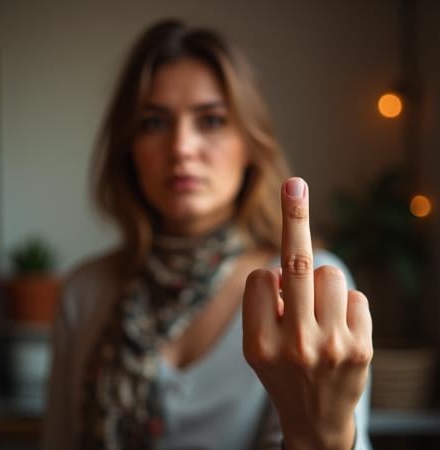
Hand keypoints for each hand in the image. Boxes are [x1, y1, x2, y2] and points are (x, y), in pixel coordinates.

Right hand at [242, 178, 372, 449]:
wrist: (315, 422)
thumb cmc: (280, 373)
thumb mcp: (255, 347)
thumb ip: (263, 306)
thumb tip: (286, 265)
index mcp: (259, 343)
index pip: (260, 278)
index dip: (266, 279)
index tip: (271, 285)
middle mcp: (294, 344)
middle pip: (295, 264)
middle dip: (294, 217)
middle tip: (295, 184)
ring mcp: (332, 346)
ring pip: (329, 273)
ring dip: (320, 283)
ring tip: (318, 311)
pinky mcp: (361, 347)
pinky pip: (354, 295)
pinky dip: (344, 303)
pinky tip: (339, 328)